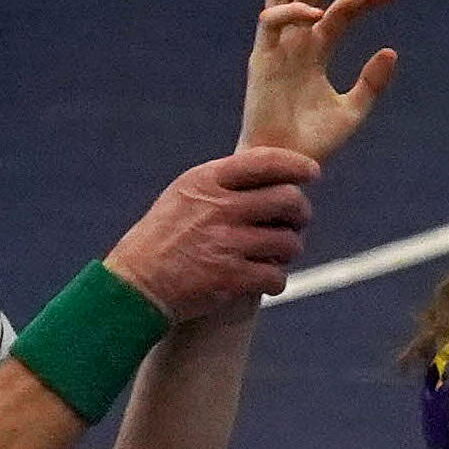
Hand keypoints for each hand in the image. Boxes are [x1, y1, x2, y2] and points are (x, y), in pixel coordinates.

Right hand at [106, 147, 317, 319]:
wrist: (136, 287)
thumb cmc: (161, 241)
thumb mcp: (182, 197)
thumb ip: (221, 184)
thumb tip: (269, 179)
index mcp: (207, 181)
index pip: (264, 162)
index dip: (296, 166)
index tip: (312, 173)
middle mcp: (219, 208)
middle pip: (287, 200)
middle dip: (301, 212)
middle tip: (298, 222)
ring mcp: (227, 243)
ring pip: (287, 242)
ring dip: (290, 250)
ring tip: (279, 255)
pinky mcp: (231, 278)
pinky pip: (276, 276)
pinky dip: (276, 281)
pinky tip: (267, 281)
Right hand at [240, 0, 398, 161]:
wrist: (284, 166)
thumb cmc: (314, 144)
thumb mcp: (352, 111)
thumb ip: (372, 83)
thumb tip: (390, 50)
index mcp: (316, 52)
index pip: (341, 10)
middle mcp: (296, 44)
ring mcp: (277, 49)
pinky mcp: (261, 60)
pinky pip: (270, 22)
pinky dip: (292, 12)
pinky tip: (316, 17)